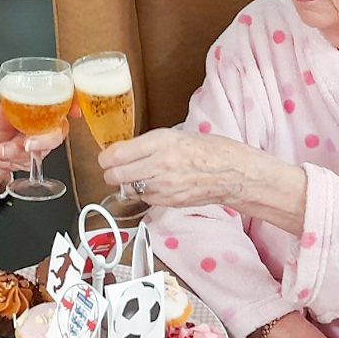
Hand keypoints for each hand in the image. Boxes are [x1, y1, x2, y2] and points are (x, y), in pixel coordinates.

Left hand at [0, 102, 71, 197]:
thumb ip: (4, 107)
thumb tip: (7, 105)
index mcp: (39, 106)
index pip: (64, 101)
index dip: (74, 104)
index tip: (74, 110)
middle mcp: (45, 124)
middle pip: (60, 130)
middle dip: (44, 140)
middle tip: (27, 144)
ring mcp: (42, 142)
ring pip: (44, 149)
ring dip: (21, 151)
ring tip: (4, 150)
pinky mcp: (34, 158)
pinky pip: (31, 161)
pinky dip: (13, 158)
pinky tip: (1, 154)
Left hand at [97, 128, 255, 207]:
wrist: (232, 173)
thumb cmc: (209, 150)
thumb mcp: (175, 136)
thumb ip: (148, 144)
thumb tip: (124, 151)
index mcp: (161, 142)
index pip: (118, 153)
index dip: (106, 157)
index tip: (105, 157)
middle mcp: (160, 164)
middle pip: (116, 175)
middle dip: (111, 172)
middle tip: (114, 169)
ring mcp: (163, 186)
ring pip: (127, 189)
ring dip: (126, 184)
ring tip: (135, 176)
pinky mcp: (168, 201)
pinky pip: (144, 198)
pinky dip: (143, 192)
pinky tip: (153, 185)